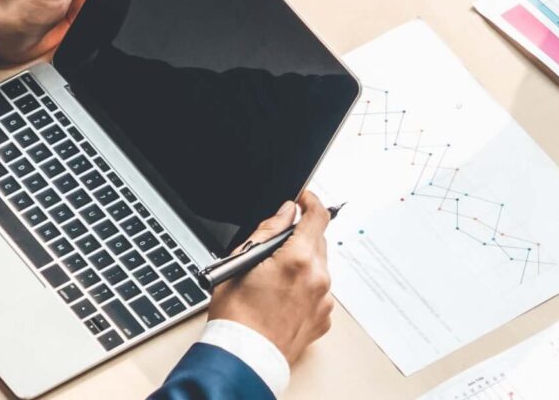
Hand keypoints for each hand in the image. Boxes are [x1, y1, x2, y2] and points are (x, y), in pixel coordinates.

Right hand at [208, 190, 334, 362]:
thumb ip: (268, 231)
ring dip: (303, 265)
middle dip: (300, 237)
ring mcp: (323, 300)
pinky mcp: (323, 318)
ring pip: (319, 267)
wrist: (242, 358)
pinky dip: (306, 289)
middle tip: (275, 248)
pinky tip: (282, 298)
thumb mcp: (241, 263)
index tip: (303, 200)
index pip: (317, 216)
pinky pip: (319, 292)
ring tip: (274, 279)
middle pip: (318, 241)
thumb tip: (285, 212)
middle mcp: (318, 278)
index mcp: (298, 259)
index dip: (310, 202)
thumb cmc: (236, 316)